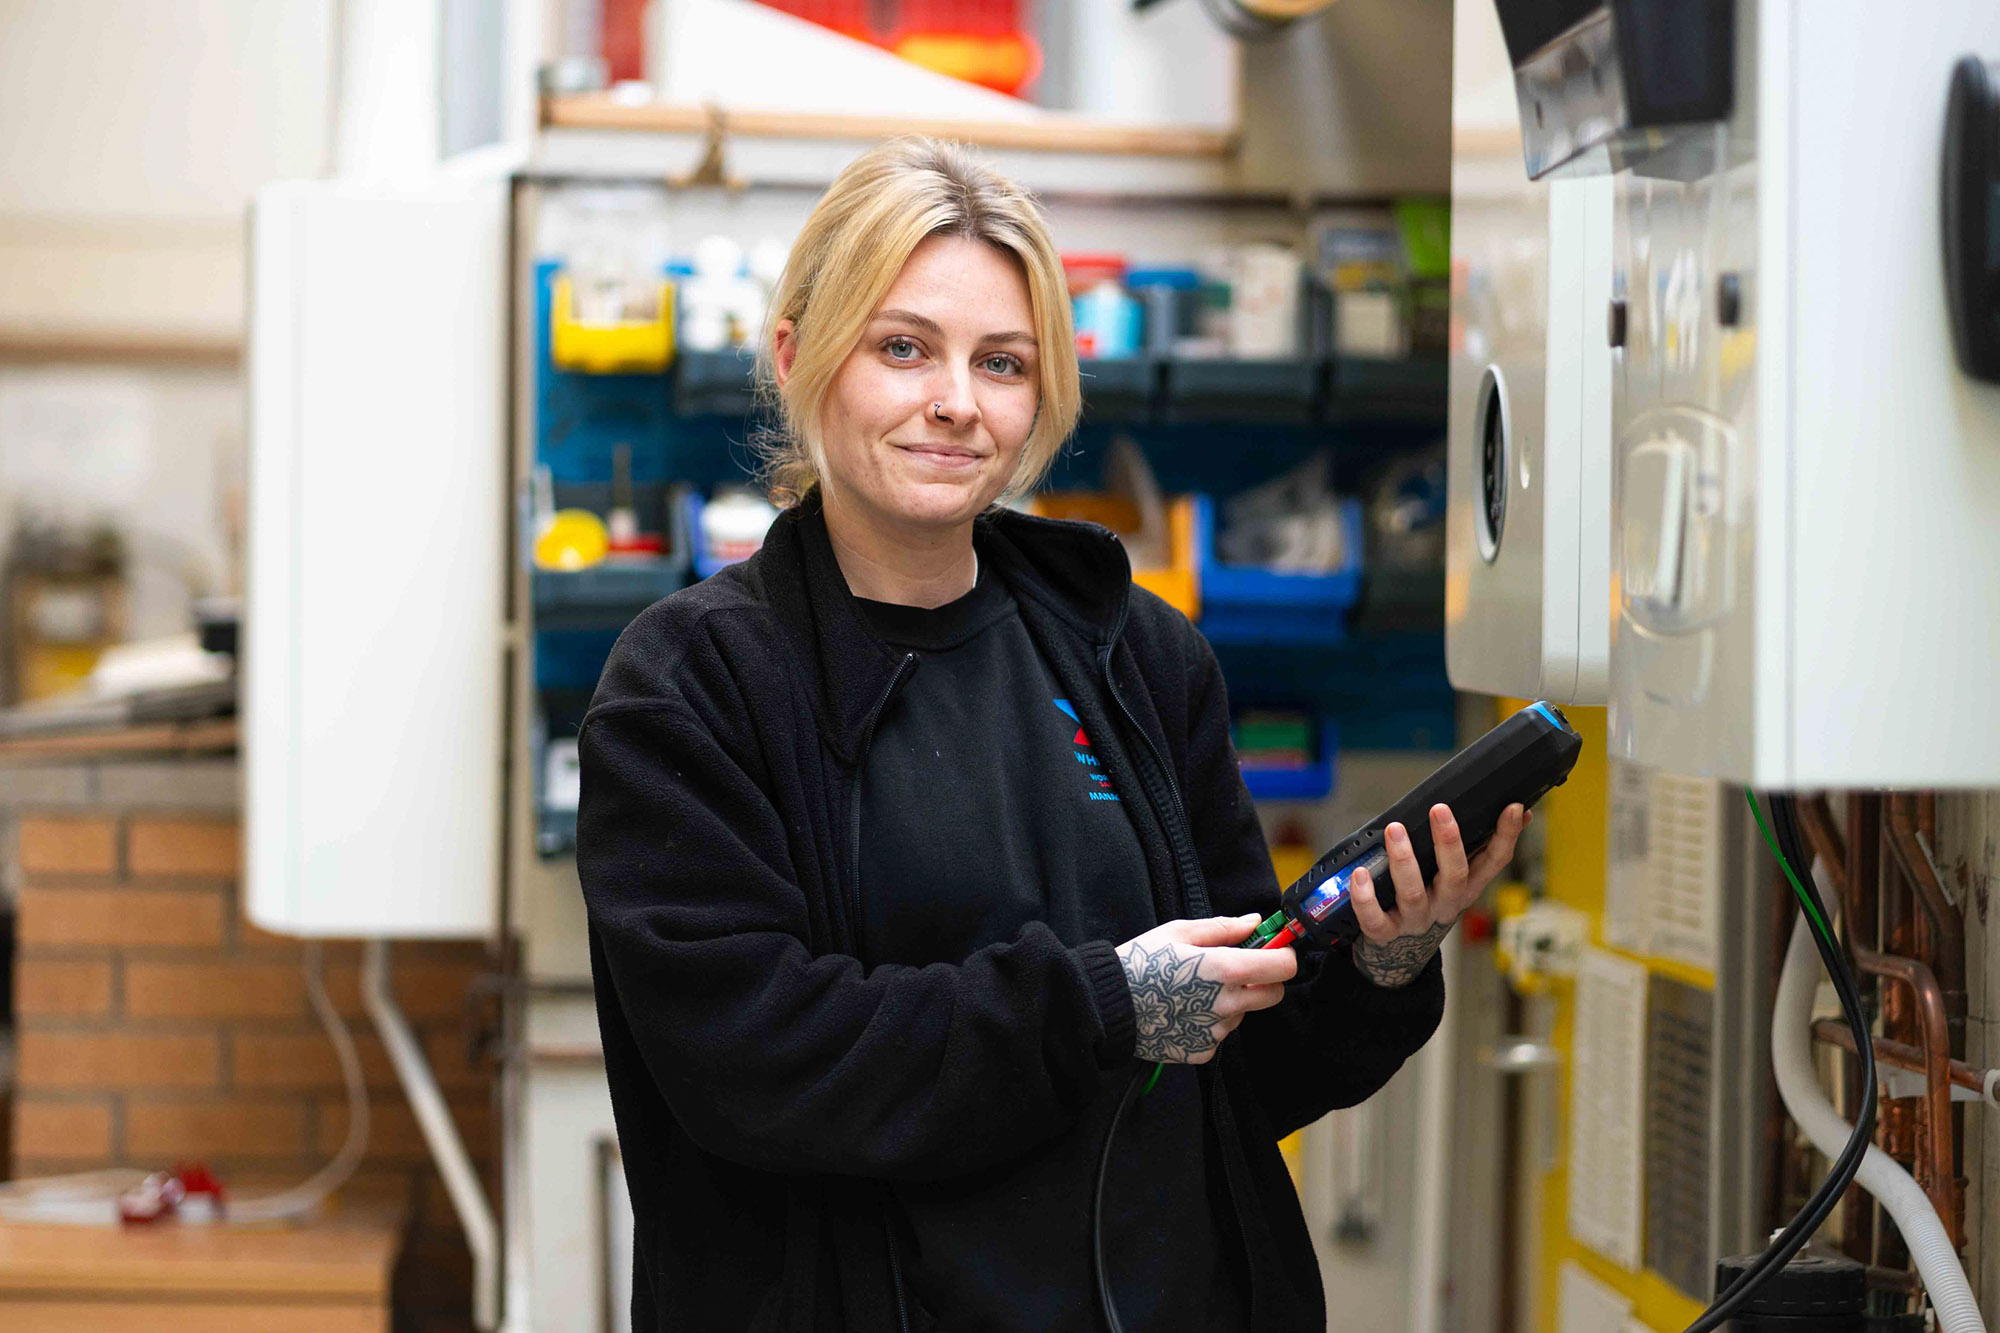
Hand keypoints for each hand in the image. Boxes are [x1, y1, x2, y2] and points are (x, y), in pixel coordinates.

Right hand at [1116, 915, 1298, 1063]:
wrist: (1108, 1007)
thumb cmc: (1140, 963)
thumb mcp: (1179, 932)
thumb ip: (1223, 928)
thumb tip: (1255, 922)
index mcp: (1224, 969)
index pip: (1282, 966)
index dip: (1283, 954)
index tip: (1273, 949)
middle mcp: (1226, 1004)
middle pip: (1274, 994)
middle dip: (1264, 979)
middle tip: (1238, 968)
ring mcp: (1215, 1032)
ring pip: (1244, 1013)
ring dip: (1232, 1001)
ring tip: (1194, 990)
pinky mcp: (1203, 1051)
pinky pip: (1220, 1033)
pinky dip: (1209, 1021)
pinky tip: (1183, 1010)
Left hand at [1350, 802, 1529, 987]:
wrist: (1401, 956)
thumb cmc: (1430, 903)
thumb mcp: (1459, 880)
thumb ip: (1480, 849)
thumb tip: (1518, 811)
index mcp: (1466, 888)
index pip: (1494, 862)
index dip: (1505, 836)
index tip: (1510, 807)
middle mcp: (1445, 905)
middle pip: (1455, 875)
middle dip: (1448, 842)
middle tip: (1439, 809)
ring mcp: (1415, 921)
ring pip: (1413, 893)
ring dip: (1404, 860)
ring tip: (1395, 830)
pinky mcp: (1385, 934)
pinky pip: (1374, 918)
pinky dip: (1365, 897)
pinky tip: (1359, 874)